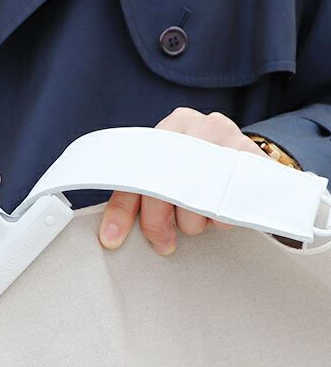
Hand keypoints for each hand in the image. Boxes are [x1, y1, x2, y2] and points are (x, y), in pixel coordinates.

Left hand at [98, 108, 270, 254]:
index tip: (112, 238)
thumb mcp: (168, 166)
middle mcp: (200, 128)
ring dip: (194, 221)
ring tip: (200, 207)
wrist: (246, 153)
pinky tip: (220, 204)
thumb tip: (111, 234)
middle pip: (163, 192)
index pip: (136, 173)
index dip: (122, 211)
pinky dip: (221, 219)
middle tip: (163, 239)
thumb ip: (139, 190)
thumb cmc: (197, 164)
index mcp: (170, 127)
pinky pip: (228, 209)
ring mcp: (230, 141)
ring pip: (196, 206)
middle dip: (158, 225)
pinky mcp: (255, 162)